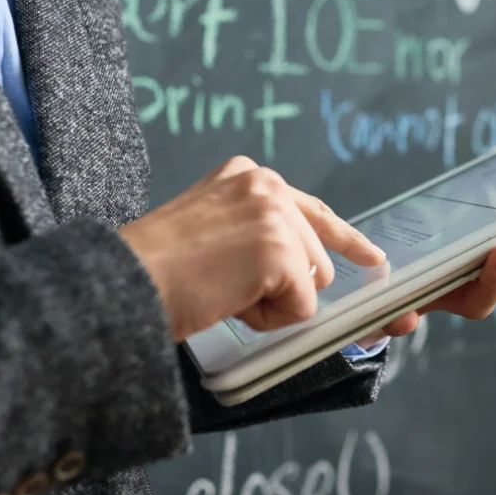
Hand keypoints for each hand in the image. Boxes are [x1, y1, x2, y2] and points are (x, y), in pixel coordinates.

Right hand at [119, 156, 385, 341]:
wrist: (123, 281)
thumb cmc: (157, 268)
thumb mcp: (212, 229)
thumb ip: (258, 232)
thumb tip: (308, 266)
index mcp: (248, 176)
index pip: (312, 210)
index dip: (344, 239)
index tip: (372, 256)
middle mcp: (267, 184)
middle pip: (316, 256)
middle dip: (283, 286)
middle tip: (224, 285)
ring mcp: (276, 214)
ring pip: (311, 283)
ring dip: (272, 302)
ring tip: (221, 289)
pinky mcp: (280, 249)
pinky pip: (301, 307)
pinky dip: (267, 318)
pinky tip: (228, 300)